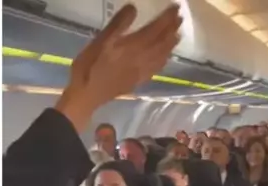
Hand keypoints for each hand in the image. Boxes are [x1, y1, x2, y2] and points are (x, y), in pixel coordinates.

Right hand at [56, 4, 182, 131]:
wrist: (86, 95)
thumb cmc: (90, 66)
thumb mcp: (100, 41)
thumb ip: (118, 24)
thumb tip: (134, 8)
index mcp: (133, 45)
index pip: (156, 28)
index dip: (167, 17)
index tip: (176, 7)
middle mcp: (142, 57)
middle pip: (162, 41)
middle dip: (172, 29)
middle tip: (180, 18)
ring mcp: (141, 71)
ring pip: (162, 55)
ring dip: (171, 44)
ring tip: (178, 35)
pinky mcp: (137, 81)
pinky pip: (156, 69)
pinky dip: (164, 60)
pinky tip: (165, 58)